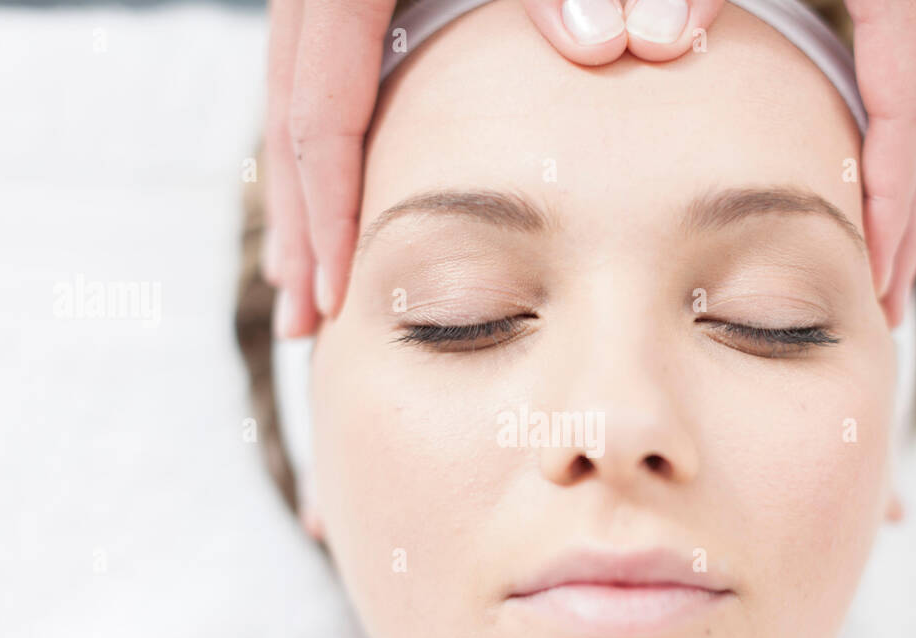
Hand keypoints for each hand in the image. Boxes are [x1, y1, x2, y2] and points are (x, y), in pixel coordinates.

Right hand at [264, 0, 725, 338]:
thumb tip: (625, 44)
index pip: (321, 93)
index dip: (326, 202)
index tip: (332, 294)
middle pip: (289, 100)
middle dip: (298, 215)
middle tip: (303, 316)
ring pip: (299, 82)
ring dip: (306, 184)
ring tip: (314, 273)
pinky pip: (333, 58)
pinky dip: (335, 132)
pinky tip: (356, 179)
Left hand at [845, 0, 915, 326]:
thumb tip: (665, 44)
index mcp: (904, 3)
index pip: (906, 121)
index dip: (893, 205)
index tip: (873, 277)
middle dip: (907, 232)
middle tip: (883, 315)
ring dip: (912, 204)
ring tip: (891, 281)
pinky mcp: (911, 10)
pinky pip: (915, 99)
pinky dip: (904, 160)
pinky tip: (888, 198)